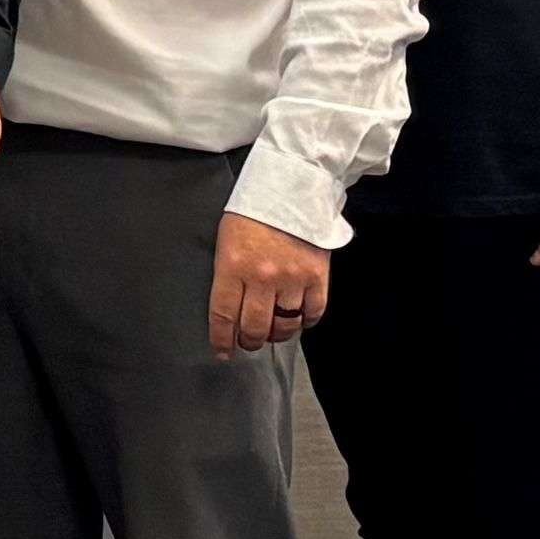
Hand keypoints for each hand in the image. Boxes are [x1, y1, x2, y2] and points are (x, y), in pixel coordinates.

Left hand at [205, 210, 328, 354]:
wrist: (291, 187)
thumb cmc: (253, 213)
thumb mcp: (227, 240)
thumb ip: (228, 276)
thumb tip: (230, 311)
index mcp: (233, 266)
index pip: (224, 316)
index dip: (222, 340)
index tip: (222, 351)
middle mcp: (262, 277)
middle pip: (255, 328)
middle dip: (250, 341)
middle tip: (249, 340)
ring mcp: (292, 278)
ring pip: (284, 326)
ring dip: (277, 334)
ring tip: (273, 330)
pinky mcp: (317, 276)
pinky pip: (312, 313)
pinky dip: (304, 321)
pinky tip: (297, 317)